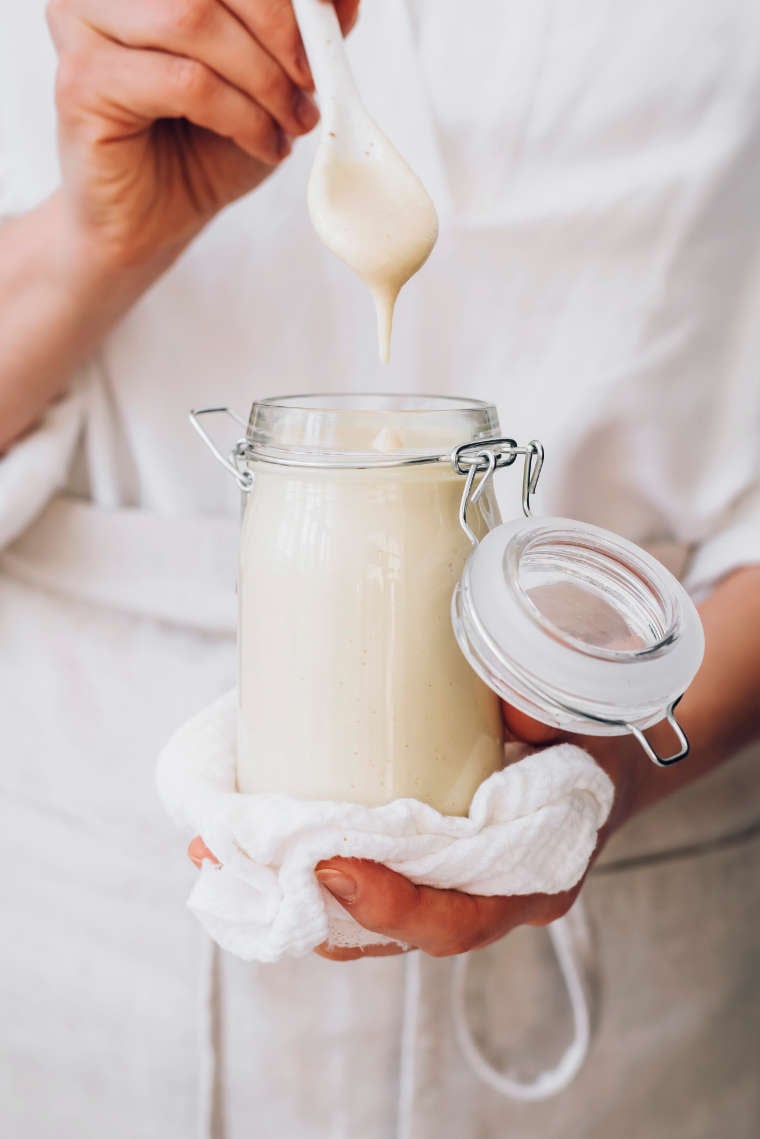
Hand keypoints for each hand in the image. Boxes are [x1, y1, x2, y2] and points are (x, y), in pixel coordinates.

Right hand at [46, 0, 359, 267]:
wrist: (151, 220)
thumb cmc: (202, 145)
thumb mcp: (270, 79)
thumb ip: (300, 32)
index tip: (333, 18)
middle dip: (282, 29)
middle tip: (313, 81)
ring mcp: (81, 23)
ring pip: (194, 19)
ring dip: (264, 78)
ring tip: (292, 120)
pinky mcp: (81, 81)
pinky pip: (185, 82)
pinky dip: (241, 116)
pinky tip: (264, 144)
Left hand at [186, 705, 641, 960]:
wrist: (613, 758)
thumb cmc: (600, 739)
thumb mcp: (590, 722)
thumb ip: (547, 712)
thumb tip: (500, 705)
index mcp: (534, 878)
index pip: (459, 918)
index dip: (394, 906)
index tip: (331, 868)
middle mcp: (486, 898)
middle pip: (387, 930)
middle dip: (302, 906)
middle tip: (228, 860)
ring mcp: (450, 887)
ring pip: (360, 918)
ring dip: (283, 891)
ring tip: (212, 850)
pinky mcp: (422, 865)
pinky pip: (357, 886)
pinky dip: (300, 871)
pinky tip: (247, 839)